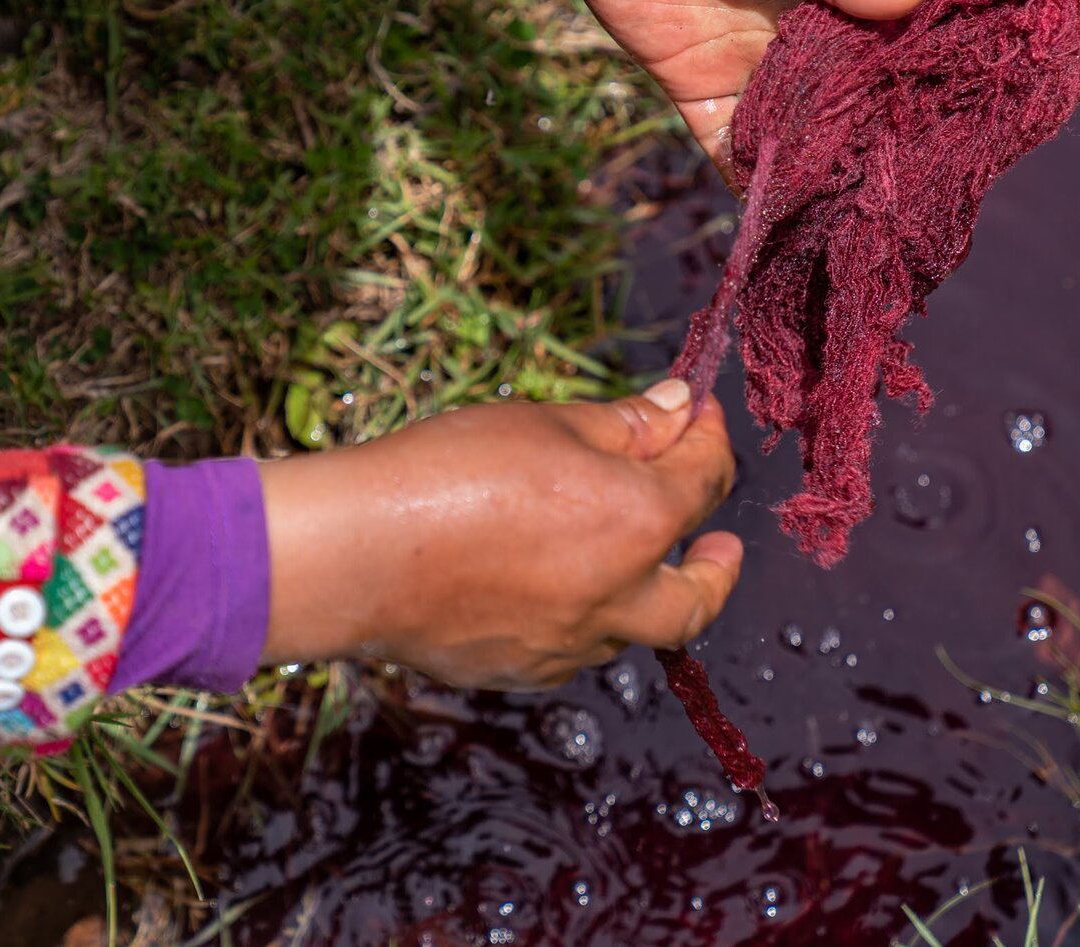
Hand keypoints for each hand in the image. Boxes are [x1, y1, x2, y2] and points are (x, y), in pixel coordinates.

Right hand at [256, 379, 740, 688]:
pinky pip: (571, 648)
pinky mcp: (520, 670)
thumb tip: (677, 410)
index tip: (697, 417)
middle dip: (718, 568)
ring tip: (618, 554)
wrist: (359, 552)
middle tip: (719, 545)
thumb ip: (623, 423)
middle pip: (698, 596)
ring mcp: (569, 644)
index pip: (706, 479)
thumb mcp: (543, 422)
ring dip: (641, 592)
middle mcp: (618, 596)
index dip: (709, 440)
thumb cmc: (448, 472)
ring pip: (632, 628)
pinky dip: (581, 617)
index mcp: (637, 520)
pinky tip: (549, 584)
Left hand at [457, 0, 930, 179]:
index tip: (953, 126)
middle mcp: (801, 37)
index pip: (888, 45)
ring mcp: (750, 66)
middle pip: (843, 100)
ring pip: (790, 131)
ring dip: (812, 168)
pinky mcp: (697, 90)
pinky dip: (748, 178)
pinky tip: (778, 215)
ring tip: (852, 215)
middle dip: (867, 140)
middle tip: (906, 190)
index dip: (913, 82)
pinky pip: (728, 146)